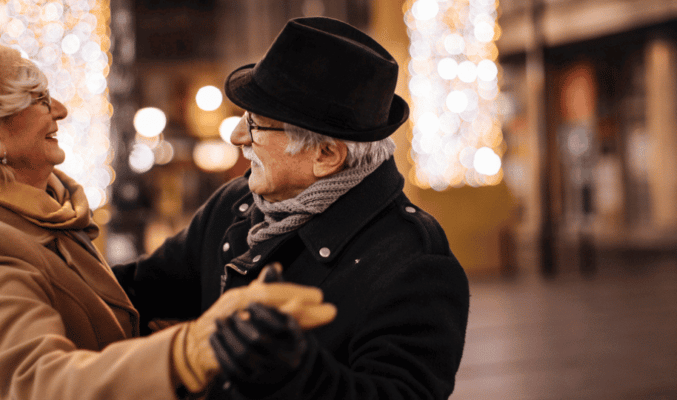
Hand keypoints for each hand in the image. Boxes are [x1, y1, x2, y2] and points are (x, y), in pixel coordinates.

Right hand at [171, 264, 335, 392]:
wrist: (194, 346)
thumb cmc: (224, 321)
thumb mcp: (240, 300)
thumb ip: (260, 287)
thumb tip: (276, 267)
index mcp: (242, 297)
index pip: (272, 291)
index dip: (297, 292)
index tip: (320, 296)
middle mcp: (236, 309)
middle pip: (273, 306)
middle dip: (303, 307)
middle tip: (328, 310)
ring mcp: (233, 329)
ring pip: (268, 325)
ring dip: (296, 324)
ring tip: (318, 320)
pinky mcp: (231, 349)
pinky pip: (257, 346)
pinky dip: (276, 343)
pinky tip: (294, 341)